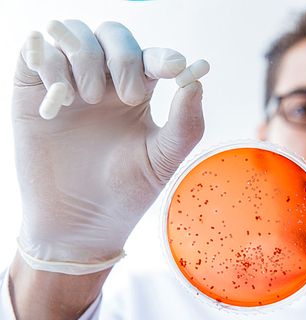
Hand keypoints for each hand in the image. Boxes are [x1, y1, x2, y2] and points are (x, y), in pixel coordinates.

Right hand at [12, 20, 204, 273]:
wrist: (79, 224)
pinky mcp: (33, 91)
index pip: (150, 56)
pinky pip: (38, 50)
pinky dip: (51, 62)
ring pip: (75, 33)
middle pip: (114, 35)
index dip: (162, 55)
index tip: (175, 67)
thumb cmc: (126, 192)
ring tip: (90, 99)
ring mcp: (69, 84)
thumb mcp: (164, 159)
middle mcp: (104, 82)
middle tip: (128, 97)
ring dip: (87, 57)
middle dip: (124, 57)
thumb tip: (196, 79)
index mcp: (138, 92)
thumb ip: (187, 123)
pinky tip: (60, 99)